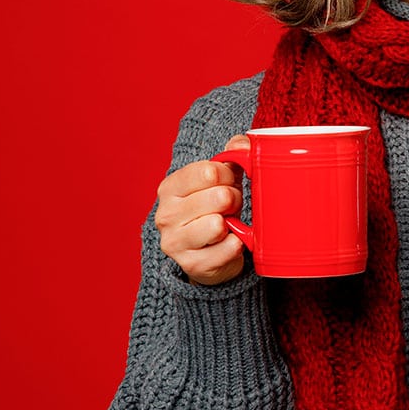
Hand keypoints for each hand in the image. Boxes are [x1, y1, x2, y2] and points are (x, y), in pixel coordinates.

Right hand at [154, 134, 248, 285]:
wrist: (210, 252)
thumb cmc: (215, 208)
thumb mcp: (222, 178)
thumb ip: (232, 155)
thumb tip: (243, 144)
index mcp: (170, 188)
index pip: (209, 172)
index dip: (228, 176)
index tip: (228, 183)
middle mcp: (165, 215)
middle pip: (219, 197)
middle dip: (233, 200)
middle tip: (230, 207)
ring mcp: (175, 242)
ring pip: (217, 224)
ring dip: (233, 224)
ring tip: (228, 225)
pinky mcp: (191, 265)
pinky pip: (228, 249)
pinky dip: (236, 245)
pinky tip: (229, 243)